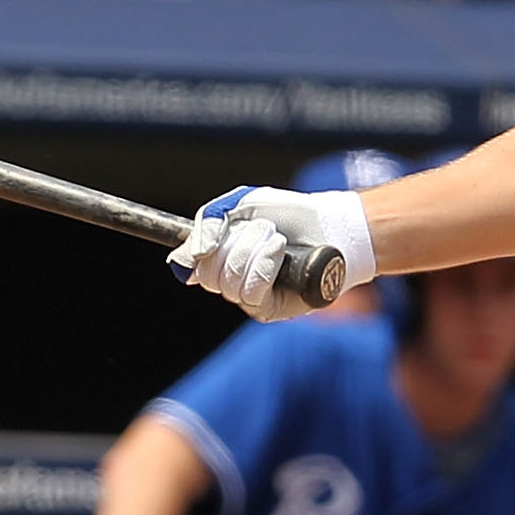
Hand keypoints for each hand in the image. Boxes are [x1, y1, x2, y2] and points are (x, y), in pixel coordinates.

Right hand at [166, 183, 345, 320]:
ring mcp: (250, 297)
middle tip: (261, 228)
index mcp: (220, 257)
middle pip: (207, 273)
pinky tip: (282, 254)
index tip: (206, 242)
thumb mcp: (241, 205)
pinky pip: (251, 294)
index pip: (188, 265)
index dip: (193, 253)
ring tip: (277, 239)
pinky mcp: (270, 309)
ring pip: (228, 283)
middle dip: (234, 243)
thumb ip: (208, 222)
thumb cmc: (287, 215)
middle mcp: (231, 281)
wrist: (329, 226)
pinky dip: (265, 266)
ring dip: (253, 251)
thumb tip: (185, 261)